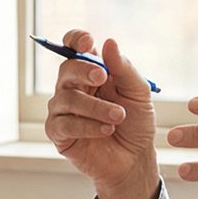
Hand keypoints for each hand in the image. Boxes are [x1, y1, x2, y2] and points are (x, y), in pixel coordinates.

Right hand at [42, 31, 159, 198]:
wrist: (135, 159)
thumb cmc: (136, 124)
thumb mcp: (139, 93)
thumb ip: (124, 69)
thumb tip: (109, 42)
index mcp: (91, 72)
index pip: (73, 47)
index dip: (75, 40)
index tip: (88, 42)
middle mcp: (73, 88)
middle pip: (66, 69)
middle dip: (83, 70)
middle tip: (103, 77)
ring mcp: (63, 110)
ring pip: (67, 98)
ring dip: (96, 107)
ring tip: (118, 117)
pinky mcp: (58, 133)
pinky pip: (65, 123)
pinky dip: (88, 126)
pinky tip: (107, 130)